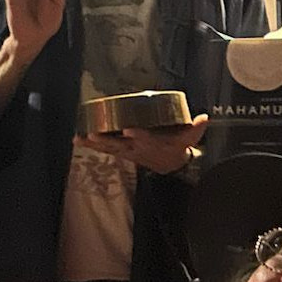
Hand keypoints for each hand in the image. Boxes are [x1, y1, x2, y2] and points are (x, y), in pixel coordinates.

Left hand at [79, 115, 208, 174]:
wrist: (170, 165)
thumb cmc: (178, 146)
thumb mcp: (189, 139)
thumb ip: (196, 128)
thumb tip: (204, 117)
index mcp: (153, 143)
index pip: (145, 138)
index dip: (137, 135)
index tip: (128, 130)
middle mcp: (137, 148)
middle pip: (120, 145)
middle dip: (107, 140)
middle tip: (93, 134)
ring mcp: (128, 151)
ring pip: (109, 147)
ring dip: (94, 143)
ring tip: (78, 139)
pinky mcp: (121, 151)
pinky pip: (105, 148)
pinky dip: (91, 145)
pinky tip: (77, 139)